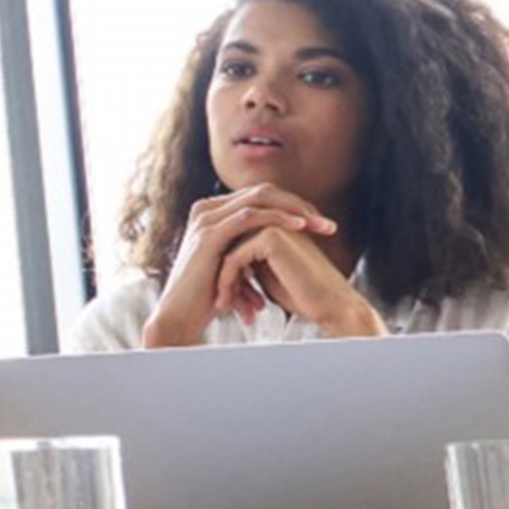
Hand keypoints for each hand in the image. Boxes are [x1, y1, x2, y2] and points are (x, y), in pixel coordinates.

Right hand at [145, 185, 360, 345]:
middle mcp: (207, 209)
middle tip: (326, 223)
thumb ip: (251, 250)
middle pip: (262, 192)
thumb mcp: (235, 266)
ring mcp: (206, 219)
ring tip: (320, 225)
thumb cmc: (210, 297)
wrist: (181, 316)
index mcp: (213, 214)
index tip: (319, 224)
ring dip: (295, 210)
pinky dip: (278, 218)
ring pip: (258, 198)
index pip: (260, 197)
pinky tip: (300, 226)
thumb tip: (283, 246)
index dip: (293, 206)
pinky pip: (249, 217)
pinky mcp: (209, 234)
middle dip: (299, 204)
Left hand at [226, 227, 382, 336]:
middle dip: (221, 275)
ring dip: (223, 281)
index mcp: (273, 224)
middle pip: (227, 244)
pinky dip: (227, 282)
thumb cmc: (302, 294)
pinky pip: (234, 258)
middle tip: (221, 302)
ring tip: (224, 305)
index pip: (233, 241)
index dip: (224, 269)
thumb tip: (217, 260)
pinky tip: (227, 302)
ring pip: (227, 251)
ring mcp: (272, 224)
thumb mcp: (266, 272)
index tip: (223, 295)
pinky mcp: (271, 237)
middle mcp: (273, 219)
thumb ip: (247, 258)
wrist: (331, 306)